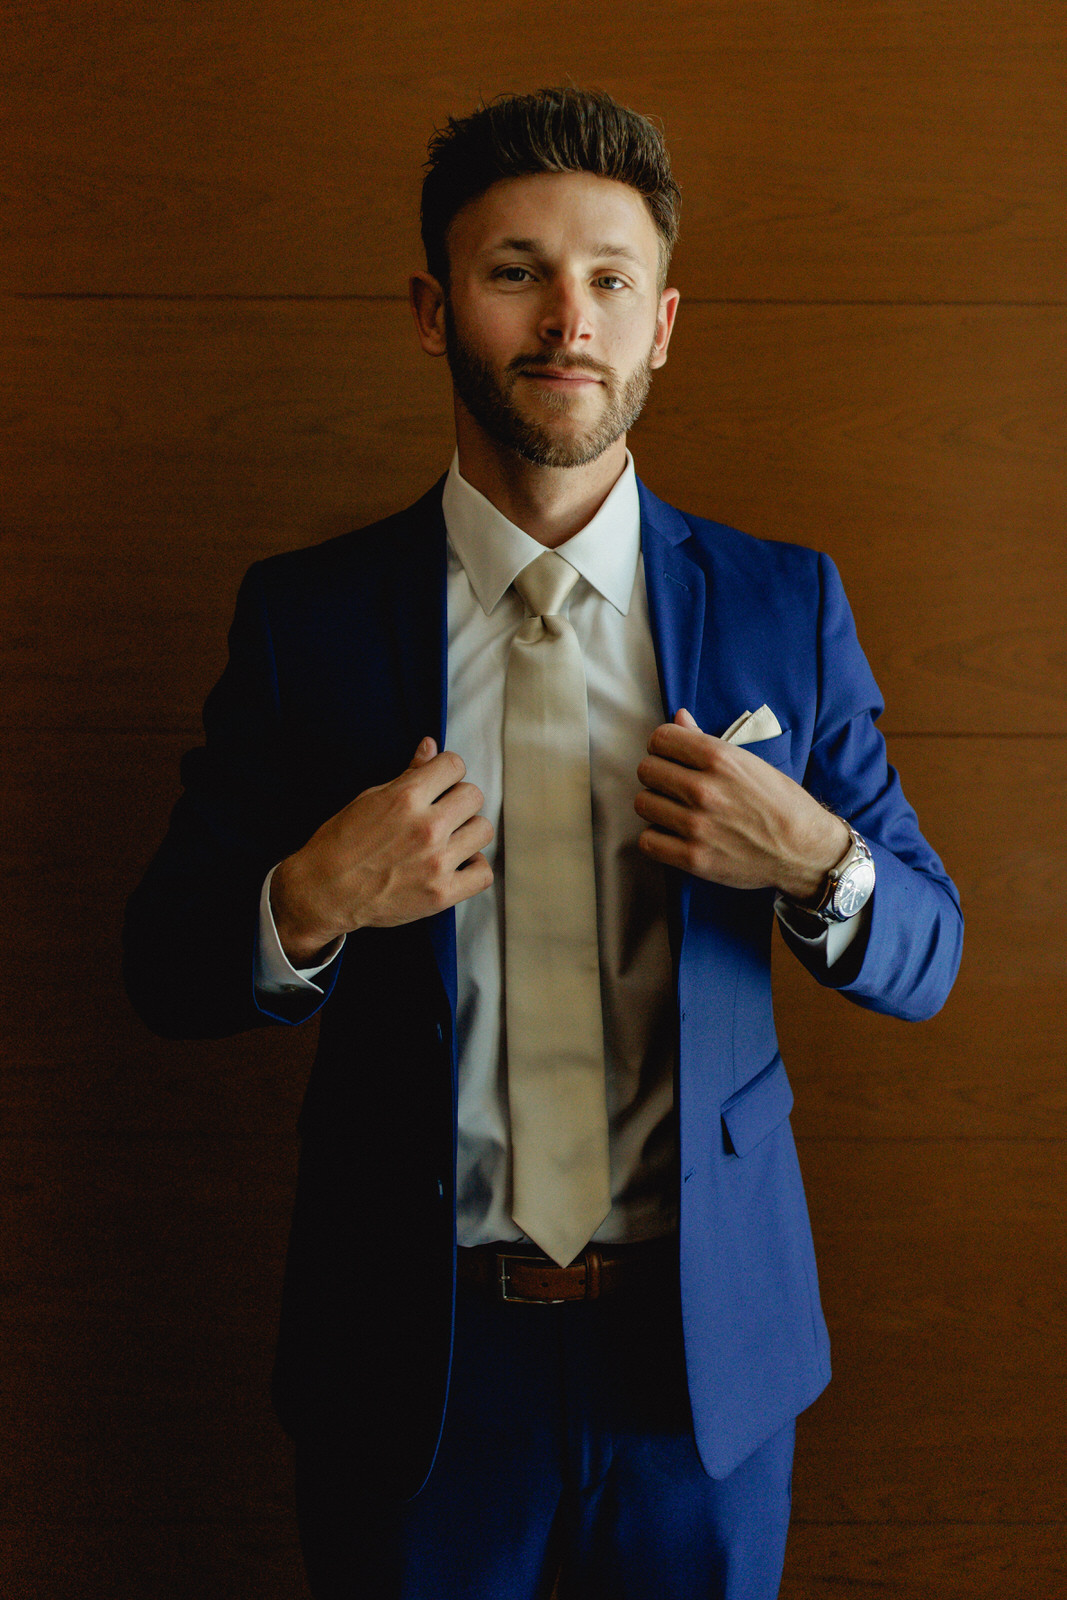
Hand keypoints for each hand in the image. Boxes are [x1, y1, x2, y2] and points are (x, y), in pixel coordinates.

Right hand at [270, 737, 493, 964]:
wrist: (323, 892)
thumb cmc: (340, 844)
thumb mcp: (368, 799)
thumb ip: (407, 774)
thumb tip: (430, 746)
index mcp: (406, 798)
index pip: (454, 765)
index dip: (446, 771)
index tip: (440, 782)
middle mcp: (426, 828)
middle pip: (474, 796)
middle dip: (458, 799)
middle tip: (442, 812)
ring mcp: (437, 862)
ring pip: (483, 830)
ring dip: (468, 831)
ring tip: (449, 838)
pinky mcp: (441, 894)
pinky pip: (483, 873)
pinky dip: (474, 867)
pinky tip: (457, 863)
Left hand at [634, 709, 849, 900]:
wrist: (804, 850)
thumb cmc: (781, 803)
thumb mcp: (749, 762)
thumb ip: (706, 740)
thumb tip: (678, 717)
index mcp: (719, 759)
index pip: (660, 739)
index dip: (663, 746)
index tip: (672, 756)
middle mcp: (704, 789)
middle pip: (646, 770)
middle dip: (658, 774)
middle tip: (673, 784)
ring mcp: (696, 825)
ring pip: (643, 803)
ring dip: (656, 805)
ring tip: (675, 809)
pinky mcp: (693, 858)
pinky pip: (647, 841)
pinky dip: (656, 837)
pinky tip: (673, 833)